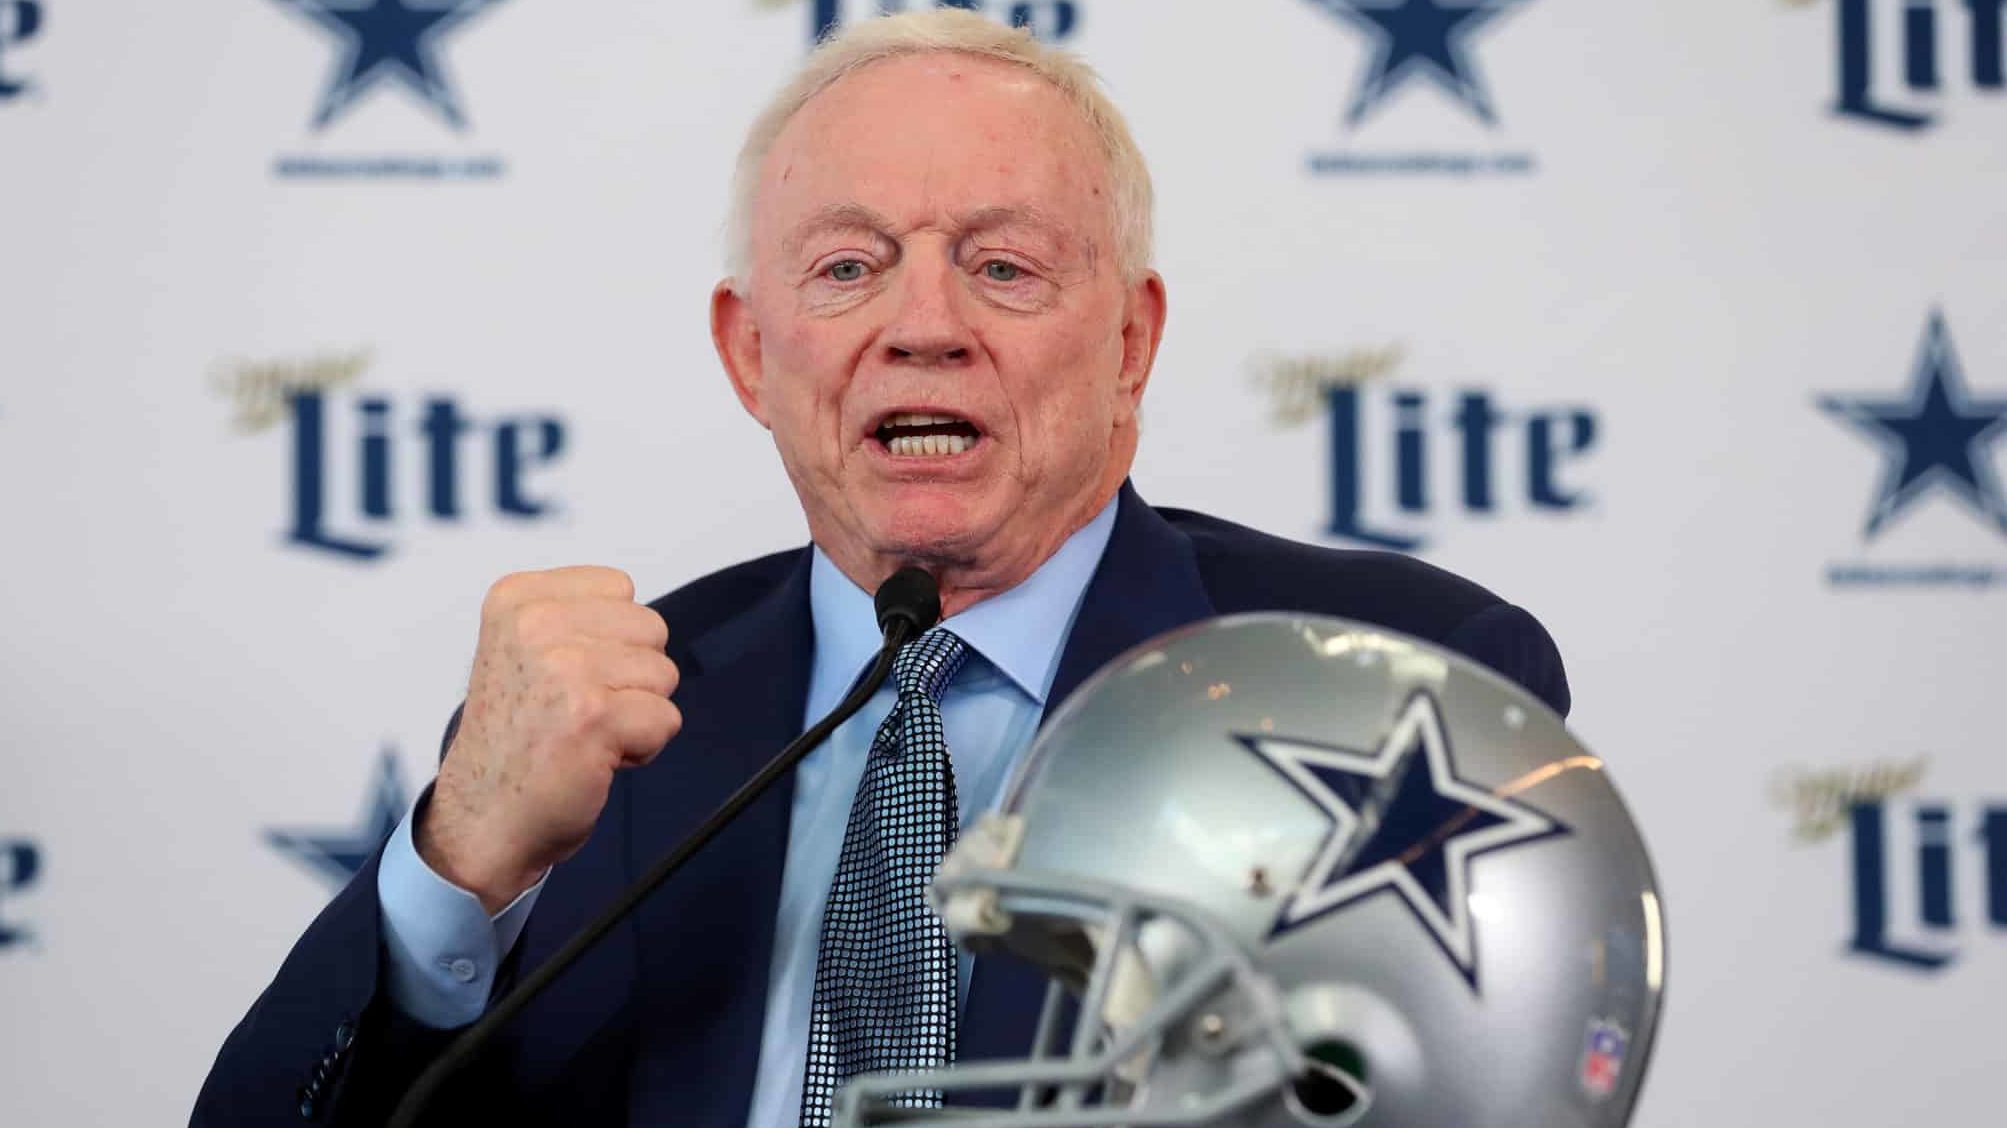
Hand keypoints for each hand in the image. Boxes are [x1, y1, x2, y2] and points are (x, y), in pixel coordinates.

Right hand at [419, 566, 680, 912]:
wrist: (483, 818)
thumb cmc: (513, 740)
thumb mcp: (523, 650)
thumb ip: (577, 619)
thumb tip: (643, 618)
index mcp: (518, 599)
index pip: (619, 588)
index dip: (612, 639)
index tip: (567, 676)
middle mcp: (536, 625)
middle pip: (650, 628)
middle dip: (631, 676)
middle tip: (577, 711)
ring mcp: (565, 669)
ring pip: (663, 675)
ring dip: (636, 713)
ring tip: (585, 735)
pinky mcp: (593, 717)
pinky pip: (666, 720)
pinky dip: (643, 748)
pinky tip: (595, 758)